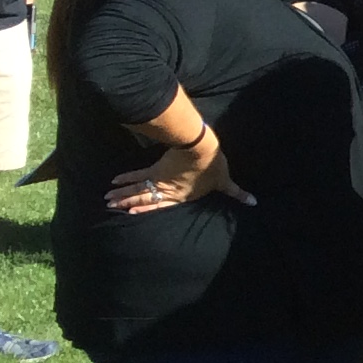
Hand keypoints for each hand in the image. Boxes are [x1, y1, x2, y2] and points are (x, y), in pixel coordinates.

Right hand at [107, 130, 245, 214]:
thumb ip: (236, 193)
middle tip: (113, 208)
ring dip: (122, 195)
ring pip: (137, 190)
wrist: (200, 148)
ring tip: (107, 199)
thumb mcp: (225, 181)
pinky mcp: (156, 167)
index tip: (131, 214)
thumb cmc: (214, 164)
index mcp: (182, 196)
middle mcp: (167, 191)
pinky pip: (137, 175)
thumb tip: (255, 202)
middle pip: (144, 200)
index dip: (146, 211)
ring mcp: (159, 179)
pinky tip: (114, 181)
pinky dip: (126, 178)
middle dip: (129, 204)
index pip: (161, 206)